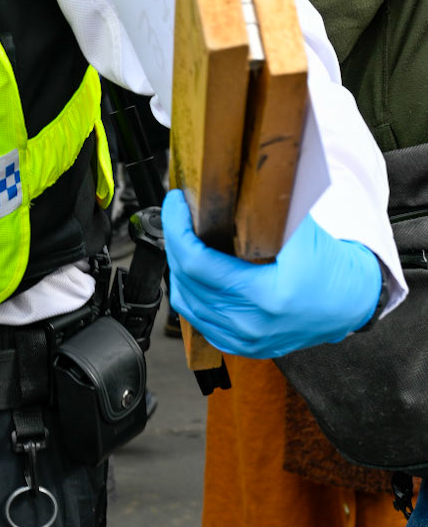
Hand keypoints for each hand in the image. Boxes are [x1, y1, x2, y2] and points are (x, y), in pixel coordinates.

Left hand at [162, 190, 382, 358]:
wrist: (351, 302)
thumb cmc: (331, 266)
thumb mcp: (302, 228)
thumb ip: (266, 208)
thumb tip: (232, 180)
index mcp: (267, 296)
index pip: (197, 262)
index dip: (178, 229)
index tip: (176, 204)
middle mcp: (253, 324)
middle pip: (187, 281)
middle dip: (175, 242)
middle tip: (178, 216)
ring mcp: (247, 340)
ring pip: (187, 303)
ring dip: (179, 268)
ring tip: (184, 241)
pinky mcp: (244, 346)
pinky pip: (199, 321)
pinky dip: (190, 294)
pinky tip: (193, 274)